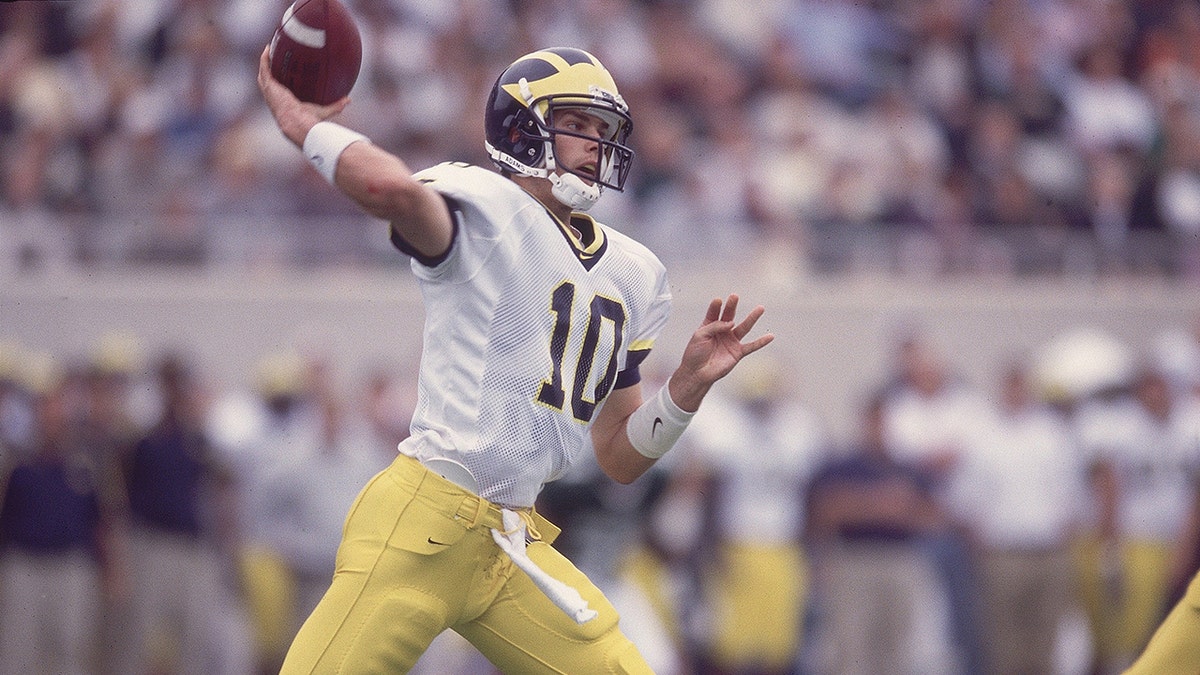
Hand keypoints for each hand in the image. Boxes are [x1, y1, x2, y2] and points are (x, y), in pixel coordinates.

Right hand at [257, 45, 349, 146]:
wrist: (297, 122)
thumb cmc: (308, 120)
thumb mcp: (324, 110)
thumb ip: (336, 105)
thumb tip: (348, 100)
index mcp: (285, 102)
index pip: (282, 90)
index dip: (282, 82)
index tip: (287, 72)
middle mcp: (275, 96)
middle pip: (270, 81)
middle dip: (271, 69)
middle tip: (276, 57)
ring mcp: (270, 91)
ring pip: (264, 73)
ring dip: (266, 62)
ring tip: (270, 49)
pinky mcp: (269, 85)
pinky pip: (265, 68)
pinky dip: (265, 58)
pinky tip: (268, 48)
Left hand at [670, 294, 773, 410]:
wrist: (697, 373)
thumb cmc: (694, 353)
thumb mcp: (700, 335)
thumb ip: (714, 326)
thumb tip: (732, 323)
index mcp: (710, 326)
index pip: (714, 313)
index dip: (716, 306)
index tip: (718, 300)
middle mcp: (722, 332)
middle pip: (729, 316)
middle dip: (731, 306)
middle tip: (734, 296)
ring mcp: (731, 341)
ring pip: (744, 327)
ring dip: (752, 318)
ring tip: (760, 308)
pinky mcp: (737, 352)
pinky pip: (752, 346)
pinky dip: (761, 342)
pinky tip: (771, 336)